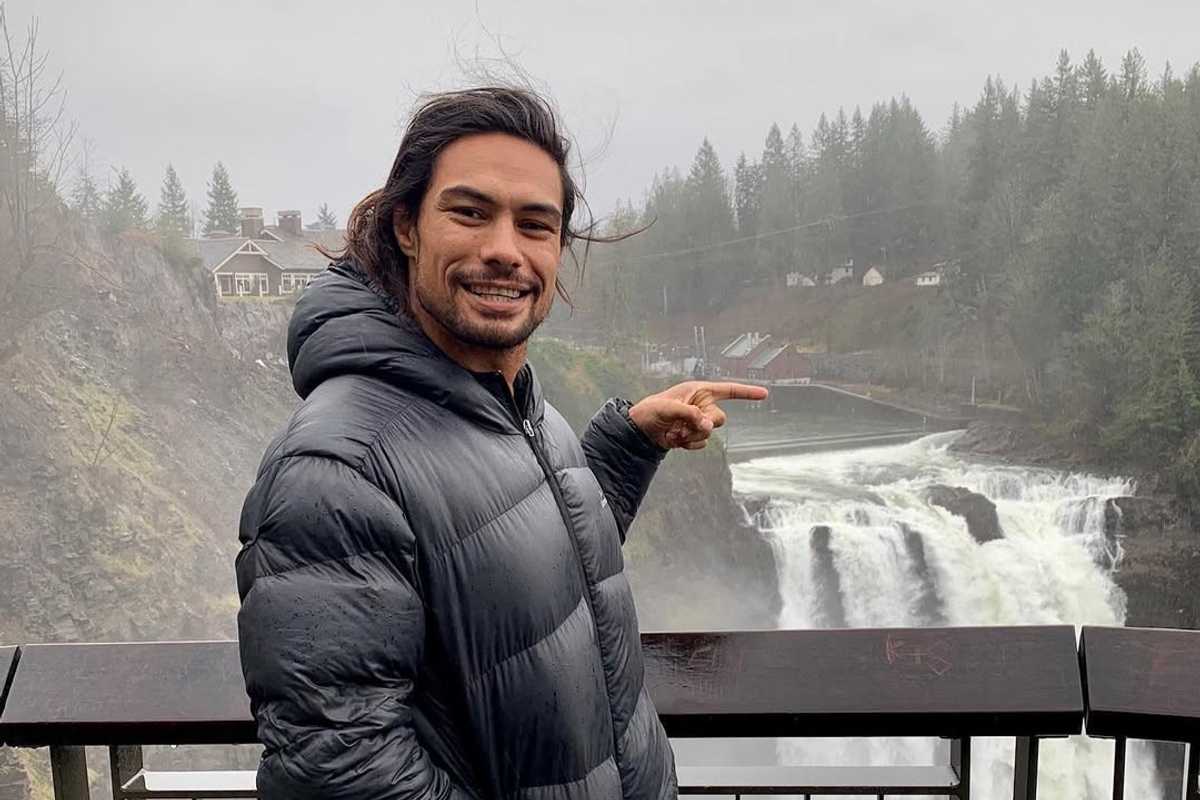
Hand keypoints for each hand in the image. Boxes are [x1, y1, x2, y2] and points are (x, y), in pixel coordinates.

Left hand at [628, 381, 768, 450]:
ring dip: (691, 435)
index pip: (728, 390)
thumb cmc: (650, 410)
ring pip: (710, 433)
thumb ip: (690, 414)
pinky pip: (701, 444)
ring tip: (673, 431)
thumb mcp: (668, 408)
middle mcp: (701, 406)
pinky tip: (674, 439)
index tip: (764, 393)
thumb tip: (708, 425)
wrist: (640, 430)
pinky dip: (688, 444)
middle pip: (719, 419)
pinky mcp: (693, 436)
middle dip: (703, 424)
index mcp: (699, 391)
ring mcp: (698, 422)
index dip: (747, 392)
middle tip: (684, 426)